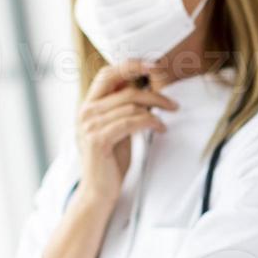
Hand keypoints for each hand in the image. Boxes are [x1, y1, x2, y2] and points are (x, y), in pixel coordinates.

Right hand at [76, 60, 178, 202]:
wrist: (98, 191)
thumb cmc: (111, 160)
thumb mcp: (117, 128)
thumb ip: (123, 108)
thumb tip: (143, 87)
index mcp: (88, 105)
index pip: (107, 74)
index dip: (130, 66)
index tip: (154, 66)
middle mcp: (85, 112)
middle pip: (123, 88)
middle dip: (152, 90)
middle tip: (172, 100)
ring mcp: (89, 125)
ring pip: (131, 104)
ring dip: (157, 108)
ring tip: (170, 116)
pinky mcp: (98, 140)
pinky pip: (131, 121)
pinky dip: (151, 122)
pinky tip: (161, 128)